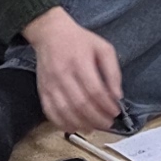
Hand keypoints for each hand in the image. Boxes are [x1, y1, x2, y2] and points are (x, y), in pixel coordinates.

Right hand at [22, 8, 123, 133]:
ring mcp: (50, 84)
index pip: (95, 91)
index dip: (107, 106)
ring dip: (82, 124)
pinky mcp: (42, 90)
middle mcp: (63, 74)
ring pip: (66, 111)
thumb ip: (113, 71)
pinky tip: (75, 127)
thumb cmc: (79, 41)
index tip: (116, 111)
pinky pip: (50, 112)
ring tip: (94, 127)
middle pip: (81, 104)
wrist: (50, 33)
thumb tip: (117, 96)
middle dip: (97, 118)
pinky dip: (62, 124)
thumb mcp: (103, 48)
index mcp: (80, 61)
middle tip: (108, 123)